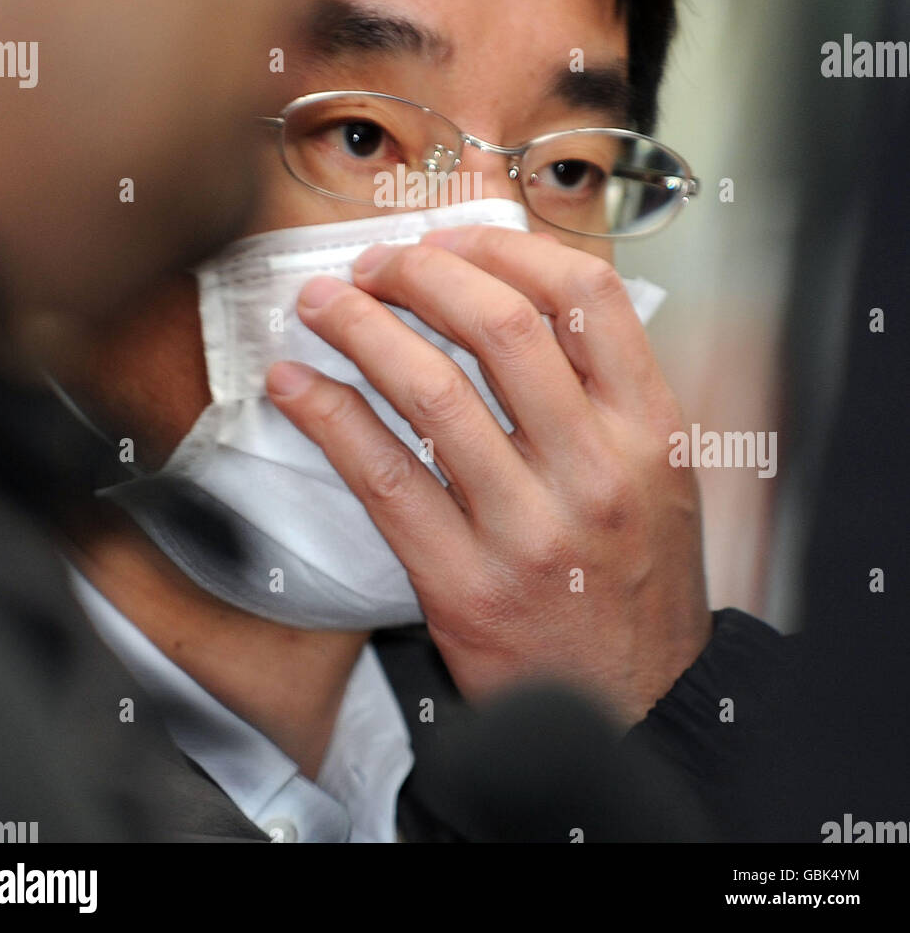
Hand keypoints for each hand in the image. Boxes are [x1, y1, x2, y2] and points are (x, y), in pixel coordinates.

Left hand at [265, 225, 711, 725]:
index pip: (585, 295)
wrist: (637, 709)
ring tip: (320, 304)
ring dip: (359, 328)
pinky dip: (329, 416)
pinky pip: (383, 477)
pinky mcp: (465, 585)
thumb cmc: (634, 581)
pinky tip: (296, 385)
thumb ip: (599, 388)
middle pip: (499, 325)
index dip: (505, 248)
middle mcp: (598, 470)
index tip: (449, 241)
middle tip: (372, 265)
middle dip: (419, 273)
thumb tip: (507, 290)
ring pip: (431, 391)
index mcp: (652, 430)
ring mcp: (530, 530)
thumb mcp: (655, 473)